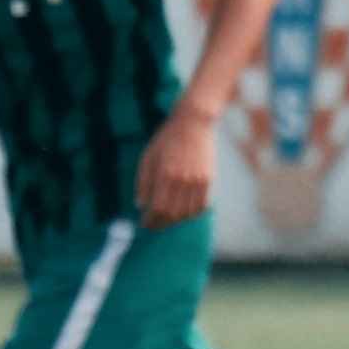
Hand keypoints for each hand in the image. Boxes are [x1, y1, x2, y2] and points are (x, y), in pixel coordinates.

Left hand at [134, 106, 220, 228]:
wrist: (194, 123)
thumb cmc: (167, 139)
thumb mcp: (148, 157)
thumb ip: (143, 182)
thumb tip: (140, 205)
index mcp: (165, 174)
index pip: (157, 208)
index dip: (150, 220)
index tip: (144, 223)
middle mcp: (183, 180)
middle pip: (172, 214)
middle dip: (161, 223)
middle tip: (153, 225)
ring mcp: (198, 180)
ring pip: (187, 213)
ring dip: (175, 220)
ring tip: (166, 219)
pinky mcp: (208, 179)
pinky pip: (201, 206)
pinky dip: (191, 214)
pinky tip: (183, 212)